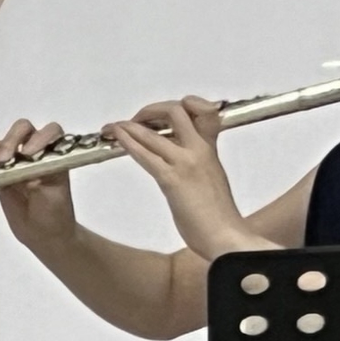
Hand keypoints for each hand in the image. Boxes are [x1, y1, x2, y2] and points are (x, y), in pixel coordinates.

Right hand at [0, 119, 79, 253]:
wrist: (43, 234)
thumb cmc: (55, 214)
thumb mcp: (52, 200)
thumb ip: (40, 184)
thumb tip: (25, 175)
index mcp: (55, 155)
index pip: (50, 133)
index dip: (40, 138)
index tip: (28, 154)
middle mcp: (36, 152)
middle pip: (24, 130)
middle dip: (12, 140)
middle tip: (3, 160)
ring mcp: (17, 161)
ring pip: (3, 143)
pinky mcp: (0, 173)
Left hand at [100, 96, 251, 260]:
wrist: (226, 237)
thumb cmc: (220, 218)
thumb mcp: (214, 182)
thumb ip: (201, 169)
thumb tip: (185, 172)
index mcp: (211, 150)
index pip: (206, 112)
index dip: (188, 104)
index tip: (167, 115)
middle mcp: (199, 150)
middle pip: (176, 111)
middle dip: (151, 111)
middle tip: (135, 120)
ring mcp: (186, 163)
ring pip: (155, 132)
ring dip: (129, 126)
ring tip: (113, 126)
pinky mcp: (172, 180)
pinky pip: (146, 155)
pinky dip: (127, 143)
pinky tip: (116, 139)